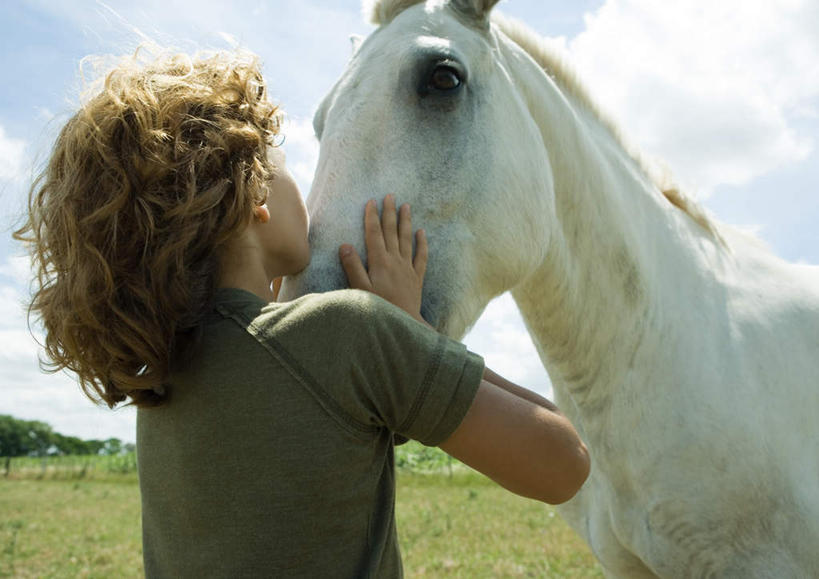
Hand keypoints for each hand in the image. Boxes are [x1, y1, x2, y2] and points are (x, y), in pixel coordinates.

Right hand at [339, 195, 427, 322]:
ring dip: (406, 221)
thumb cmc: (380, 307)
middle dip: (390, 212)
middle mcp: (395, 260)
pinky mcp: (417, 277)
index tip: (371, 201)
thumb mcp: (361, 289)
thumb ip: (353, 267)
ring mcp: (408, 268)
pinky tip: (421, 232)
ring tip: (406, 206)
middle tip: (390, 195)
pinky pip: (421, 256)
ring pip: (407, 239)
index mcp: (380, 262)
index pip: (375, 234)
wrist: (404, 322)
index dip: (372, 217)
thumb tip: (345, 245)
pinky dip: (422, 243)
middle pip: (392, 231)